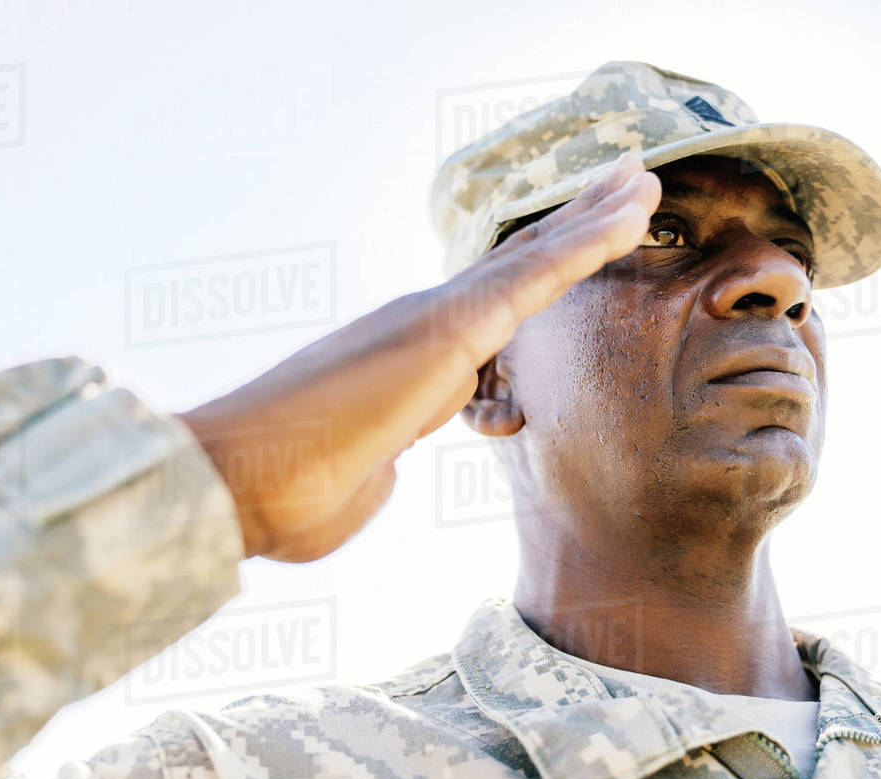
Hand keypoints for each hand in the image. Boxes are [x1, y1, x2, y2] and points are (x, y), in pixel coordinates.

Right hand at [179, 153, 660, 561]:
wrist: (239, 486)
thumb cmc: (288, 495)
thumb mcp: (356, 480)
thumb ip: (380, 463)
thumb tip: (385, 466)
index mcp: (411, 361)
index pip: (490, 309)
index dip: (537, 273)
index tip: (575, 249)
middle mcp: (425, 324)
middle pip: (518, 266)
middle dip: (574, 225)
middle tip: (623, 185)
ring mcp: (436, 320)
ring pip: (533, 259)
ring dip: (592, 219)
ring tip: (641, 182)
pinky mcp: (448, 331)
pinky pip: (535, 280)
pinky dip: (586, 245)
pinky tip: (629, 217)